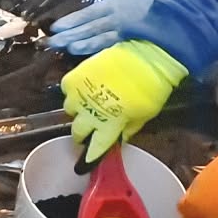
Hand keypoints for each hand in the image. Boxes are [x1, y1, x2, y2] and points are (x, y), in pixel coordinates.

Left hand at [47, 0, 163, 53]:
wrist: (178, 12)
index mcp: (113, 5)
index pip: (88, 14)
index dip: (71, 21)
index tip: (55, 27)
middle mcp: (115, 20)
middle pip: (88, 28)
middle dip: (69, 36)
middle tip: (51, 42)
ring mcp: (123, 33)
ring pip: (97, 39)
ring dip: (81, 44)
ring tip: (66, 48)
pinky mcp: (131, 43)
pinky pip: (111, 48)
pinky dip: (97, 51)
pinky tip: (85, 55)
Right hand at [60, 41, 188, 160]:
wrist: (145, 57)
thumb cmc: (150, 88)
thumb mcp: (145, 115)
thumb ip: (129, 128)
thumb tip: (120, 136)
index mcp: (109, 126)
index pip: (95, 148)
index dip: (90, 156)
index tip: (86, 161)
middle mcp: (89, 113)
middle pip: (77, 131)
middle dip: (82, 133)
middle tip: (89, 129)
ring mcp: (79, 94)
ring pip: (70, 109)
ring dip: (78, 109)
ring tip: (88, 103)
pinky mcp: (74, 77)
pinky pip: (67, 89)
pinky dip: (74, 90)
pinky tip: (84, 87)